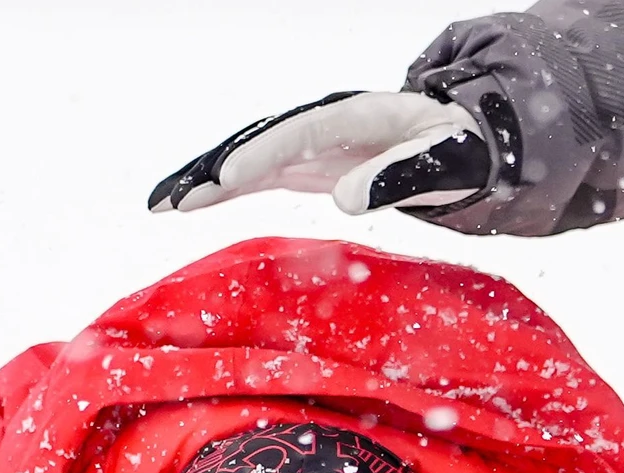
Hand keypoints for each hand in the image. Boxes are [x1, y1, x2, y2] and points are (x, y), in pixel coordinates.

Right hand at [148, 90, 493, 216]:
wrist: (460, 140)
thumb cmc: (456, 148)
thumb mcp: (443, 159)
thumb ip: (400, 173)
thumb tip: (347, 197)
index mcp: (356, 115)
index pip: (300, 134)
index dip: (262, 154)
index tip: (228, 179)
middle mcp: (322, 124)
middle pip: (259, 140)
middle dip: (215, 167)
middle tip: (175, 197)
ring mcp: (309, 144)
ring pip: (248, 156)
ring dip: (206, 179)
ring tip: (163, 204)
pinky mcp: (304, 166)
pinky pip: (256, 175)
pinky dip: (221, 190)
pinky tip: (187, 205)